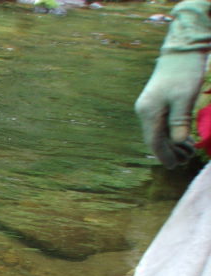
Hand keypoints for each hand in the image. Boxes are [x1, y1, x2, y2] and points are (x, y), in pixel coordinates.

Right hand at [135, 50, 206, 167]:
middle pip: (155, 139)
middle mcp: (145, 112)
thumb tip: (177, 143)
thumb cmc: (184, 72)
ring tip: (188, 152)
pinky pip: (162, 124)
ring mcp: (149, 108)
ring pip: (159, 132)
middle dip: (170, 152)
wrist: (182, 50)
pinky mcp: (157, 103)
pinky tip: (183, 139)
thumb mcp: (185, 98)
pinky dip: (172, 133)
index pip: (154, 141)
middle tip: (186, 161)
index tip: (175, 167)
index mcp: (149, 112)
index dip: (164, 155)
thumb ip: (179, 121)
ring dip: (172, 144)